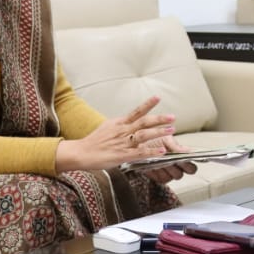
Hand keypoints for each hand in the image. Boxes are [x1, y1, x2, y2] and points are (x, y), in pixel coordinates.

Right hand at [56, 95, 174, 173]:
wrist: (80, 153)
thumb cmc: (93, 142)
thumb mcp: (107, 128)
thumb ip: (120, 125)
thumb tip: (130, 121)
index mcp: (119, 123)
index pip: (136, 111)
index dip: (148, 104)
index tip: (158, 97)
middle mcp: (122, 131)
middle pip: (144, 122)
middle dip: (159, 119)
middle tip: (173, 117)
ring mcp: (123, 143)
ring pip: (144, 135)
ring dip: (159, 132)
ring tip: (171, 130)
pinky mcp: (122, 155)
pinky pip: (140, 153)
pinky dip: (152, 152)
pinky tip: (162, 152)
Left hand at [141, 135, 197, 184]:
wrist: (137, 144)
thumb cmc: (153, 139)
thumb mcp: (166, 138)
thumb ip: (176, 146)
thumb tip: (187, 150)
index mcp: (181, 157)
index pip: (191, 167)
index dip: (190, 164)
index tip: (185, 158)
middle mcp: (176, 167)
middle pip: (185, 173)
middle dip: (179, 166)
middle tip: (173, 158)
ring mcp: (168, 174)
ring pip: (175, 176)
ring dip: (169, 168)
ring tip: (162, 159)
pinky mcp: (159, 178)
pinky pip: (163, 178)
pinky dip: (160, 171)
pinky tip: (155, 164)